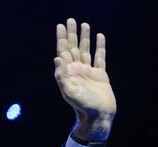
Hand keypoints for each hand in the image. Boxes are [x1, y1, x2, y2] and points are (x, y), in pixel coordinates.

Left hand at [54, 18, 116, 142]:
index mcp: (69, 73)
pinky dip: (100, 47)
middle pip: (74, 47)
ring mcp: (89, 72)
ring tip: (85, 24)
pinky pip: (100, 57)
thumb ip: (62, 76)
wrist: (98, 115)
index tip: (60, 26)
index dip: (61, 38)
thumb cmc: (82, 106)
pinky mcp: (100, 75)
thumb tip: (57, 58)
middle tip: (70, 20)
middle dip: (72, 34)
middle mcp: (78, 70)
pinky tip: (99, 37)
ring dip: (85, 37)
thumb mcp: (69, 91)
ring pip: (86, 50)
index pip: (63, 51)